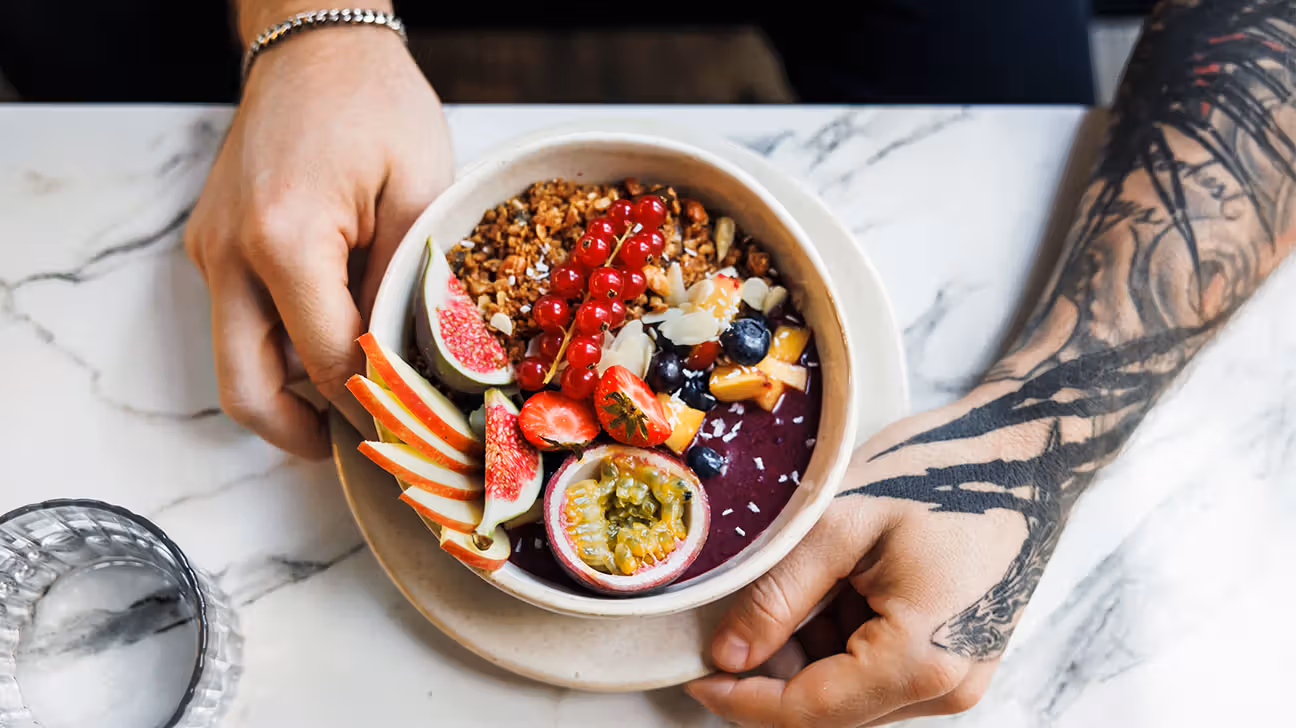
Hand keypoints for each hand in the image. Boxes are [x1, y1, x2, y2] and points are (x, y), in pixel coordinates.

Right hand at [185, 28, 452, 457]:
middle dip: (298, 433)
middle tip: (355, 447)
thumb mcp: (417, 192)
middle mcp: (229, 254)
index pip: (327, 362)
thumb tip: (400, 364)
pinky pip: (237, 319)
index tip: (409, 428)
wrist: (314, 45)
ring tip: (351, 398)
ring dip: (286, 392)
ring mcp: (210, 249)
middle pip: (246, 388)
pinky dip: (277, 346)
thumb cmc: (375, 104)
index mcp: (285, 241)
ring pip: (234, 359)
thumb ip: (404, 285)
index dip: (370, 404)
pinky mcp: (211, 241)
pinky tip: (331, 339)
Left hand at [688, 388, 1052, 725]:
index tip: (694, 673)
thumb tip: (727, 657)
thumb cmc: (943, 473)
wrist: (1026, 451)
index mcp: (921, 660)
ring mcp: (957, 675)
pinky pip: (877, 669)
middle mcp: (947, 686)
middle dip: (769, 671)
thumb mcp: (841, 524)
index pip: (808, 712)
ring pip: (849, 692)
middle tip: (732, 613)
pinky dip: (838, 637)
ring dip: (804, 651)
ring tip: (802, 574)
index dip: (741, 700)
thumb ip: (778, 597)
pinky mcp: (957, 656)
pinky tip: (836, 581)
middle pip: (828, 709)